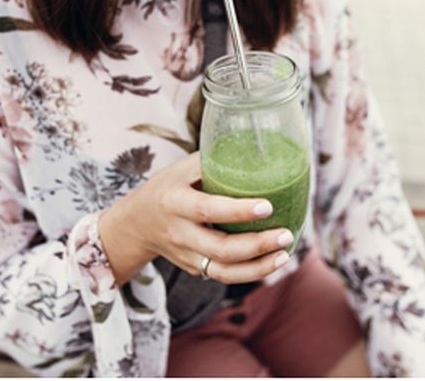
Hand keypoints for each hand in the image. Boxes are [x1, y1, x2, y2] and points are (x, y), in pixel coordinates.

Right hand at [99, 152, 291, 284]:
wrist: (137, 223)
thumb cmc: (168, 186)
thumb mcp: (182, 168)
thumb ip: (215, 161)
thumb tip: (259, 148)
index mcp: (174, 202)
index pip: (208, 209)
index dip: (239, 211)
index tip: (268, 206)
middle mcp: (179, 233)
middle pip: (220, 249)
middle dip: (257, 245)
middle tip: (287, 234)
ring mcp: (187, 255)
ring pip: (223, 272)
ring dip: (258, 267)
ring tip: (285, 253)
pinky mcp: (195, 268)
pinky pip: (224, 276)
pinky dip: (251, 272)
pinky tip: (274, 260)